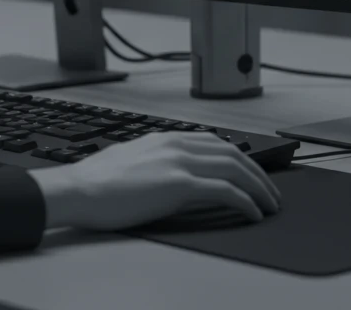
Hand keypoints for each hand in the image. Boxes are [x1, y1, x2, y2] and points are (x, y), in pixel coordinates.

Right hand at [27, 132, 281, 230]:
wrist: (79, 189)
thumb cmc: (95, 182)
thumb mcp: (131, 161)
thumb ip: (154, 161)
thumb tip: (165, 173)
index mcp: (166, 138)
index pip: (214, 141)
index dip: (239, 156)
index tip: (251, 170)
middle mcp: (176, 144)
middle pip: (232, 153)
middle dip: (258, 172)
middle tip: (271, 190)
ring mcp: (179, 162)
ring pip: (235, 169)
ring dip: (259, 187)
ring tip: (270, 204)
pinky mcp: (179, 184)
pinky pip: (225, 191)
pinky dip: (246, 201)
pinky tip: (253, 213)